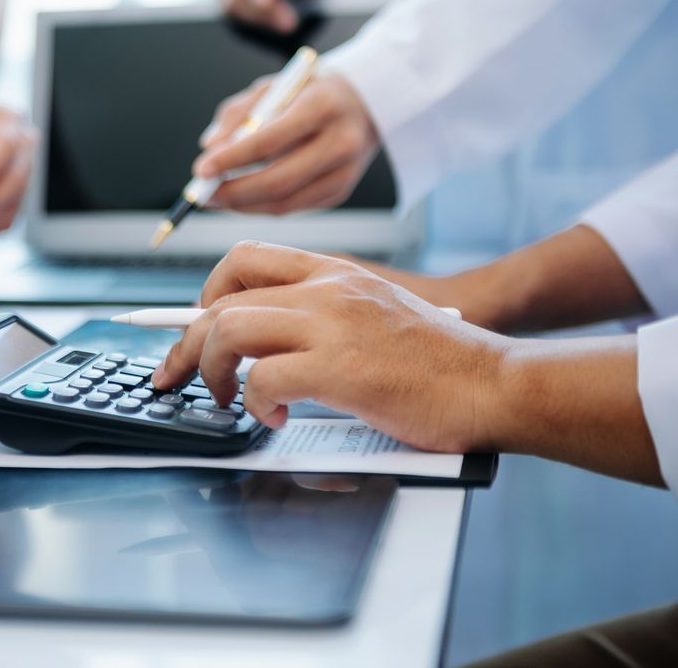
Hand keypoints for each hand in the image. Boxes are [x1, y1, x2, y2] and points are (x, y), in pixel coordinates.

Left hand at [152, 241, 510, 453]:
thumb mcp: (373, 313)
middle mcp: (327, 290)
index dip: (204, 295)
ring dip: (212, 370)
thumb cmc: (439, 360)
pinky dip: (256, 402)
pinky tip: (276, 417)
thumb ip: (322, 315)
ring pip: (230, 330)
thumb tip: (262, 343)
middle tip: (181, 376)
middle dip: (187, 343)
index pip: (244, 259)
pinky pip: (265, 379)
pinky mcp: (342, 369)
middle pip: (222, 300)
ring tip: (228, 398)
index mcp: (333, 273)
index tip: (190, 330)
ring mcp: (334, 325)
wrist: (496, 381)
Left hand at [195, 73, 378, 213]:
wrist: (363, 103)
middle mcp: (341, 141)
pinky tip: (241, 200)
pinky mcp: (339, 192)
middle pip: (278, 181)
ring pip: (285, 203)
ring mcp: (344, 172)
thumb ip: (238, 113)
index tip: (201, 169)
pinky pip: (293, 208)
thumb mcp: (273, 86)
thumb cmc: (308, 92)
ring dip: (243, 206)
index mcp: (322, 105)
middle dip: (234, 193)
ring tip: (216, 199)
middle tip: (203, 195)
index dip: (232, 159)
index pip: (270, 140)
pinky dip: (261, 207)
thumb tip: (210, 147)